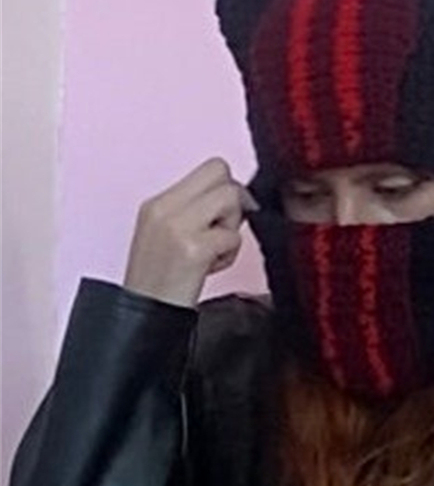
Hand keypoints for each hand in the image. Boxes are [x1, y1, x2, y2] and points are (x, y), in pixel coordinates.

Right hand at [123, 157, 259, 307]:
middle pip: (222, 172)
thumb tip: (238, 196)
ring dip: (231, 227)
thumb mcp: (169, 236)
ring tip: (212, 252)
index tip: (225, 216)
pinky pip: (232, 236)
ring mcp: (176, 227)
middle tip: (220, 231)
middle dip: (232, 201)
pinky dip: (229, 254)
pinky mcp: (191, 249)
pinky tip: (209, 269)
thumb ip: (196, 211)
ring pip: (230, 198)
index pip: (212, 166)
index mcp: (158, 203)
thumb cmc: (162, 283)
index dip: (227, 188)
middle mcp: (163, 208)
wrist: (143, 318)